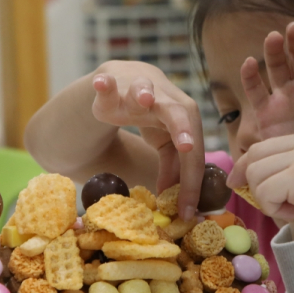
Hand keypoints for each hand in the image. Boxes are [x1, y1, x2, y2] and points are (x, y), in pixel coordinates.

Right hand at [90, 61, 204, 218]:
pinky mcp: (113, 84)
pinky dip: (104, 85)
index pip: (192, 156)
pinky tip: (101, 84)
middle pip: (180, 115)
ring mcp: (140, 89)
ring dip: (143, 94)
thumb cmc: (153, 115)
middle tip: (187, 147)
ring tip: (144, 100)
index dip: (190, 184)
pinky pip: (107, 84)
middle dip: (183, 130)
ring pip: (144, 89)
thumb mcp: (164, 143)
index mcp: (186, 119)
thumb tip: (175, 200)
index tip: (186, 212)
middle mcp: (167, 101)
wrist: (128, 80)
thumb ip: (171, 167)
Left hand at [228, 130, 293, 264]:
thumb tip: (253, 183)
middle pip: (255, 154)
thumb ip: (293, 175)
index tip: (242, 184)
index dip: (249, 166)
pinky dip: (274, 209)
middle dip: (248, 179)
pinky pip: (264, 192)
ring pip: (256, 173)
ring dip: (267, 198)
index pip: (268, 145)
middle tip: (254, 200)